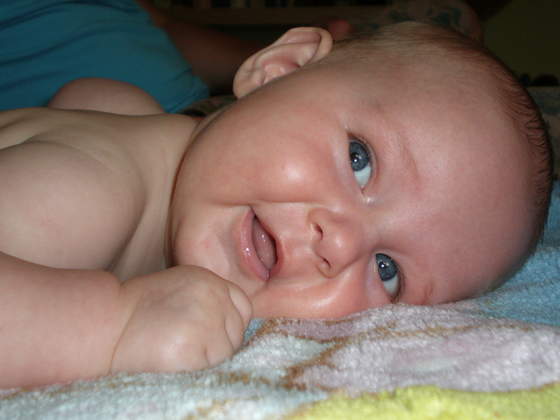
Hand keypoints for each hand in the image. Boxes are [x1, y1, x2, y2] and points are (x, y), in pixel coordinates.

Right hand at [111, 265, 251, 373]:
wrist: (105, 325)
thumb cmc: (138, 310)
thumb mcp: (179, 289)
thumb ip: (208, 299)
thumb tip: (231, 323)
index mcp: (208, 279)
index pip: (243, 306)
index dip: (230, 324)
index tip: (213, 334)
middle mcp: (211, 295)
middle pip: (236, 331)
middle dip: (219, 343)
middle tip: (188, 344)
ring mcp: (204, 320)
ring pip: (226, 352)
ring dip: (207, 359)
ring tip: (177, 350)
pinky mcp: (192, 348)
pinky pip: (210, 367)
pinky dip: (195, 369)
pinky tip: (174, 359)